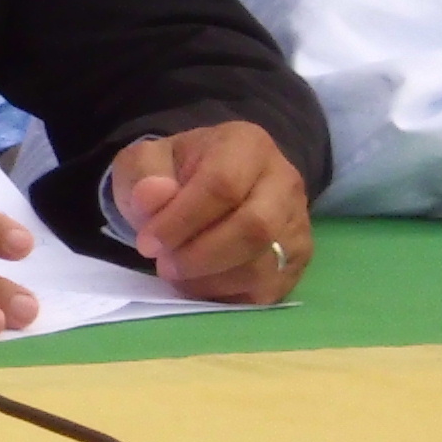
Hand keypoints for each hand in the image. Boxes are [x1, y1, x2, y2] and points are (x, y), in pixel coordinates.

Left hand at [109, 123, 311, 302]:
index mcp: (247, 145)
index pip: (222, 185)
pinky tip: (200, 285)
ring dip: (211, 280)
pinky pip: (269, 289)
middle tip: (164, 265)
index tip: (148, 242)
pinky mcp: (297, 260)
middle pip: (255, 228)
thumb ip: (144, 176)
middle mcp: (284, 181)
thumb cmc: (174, 174)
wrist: (205, 187)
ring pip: (264, 265)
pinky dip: (228, 296)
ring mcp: (297, 222)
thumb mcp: (145, 162)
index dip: (181, 220)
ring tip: (177, 274)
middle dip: (201, 256)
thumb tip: (154, 197)